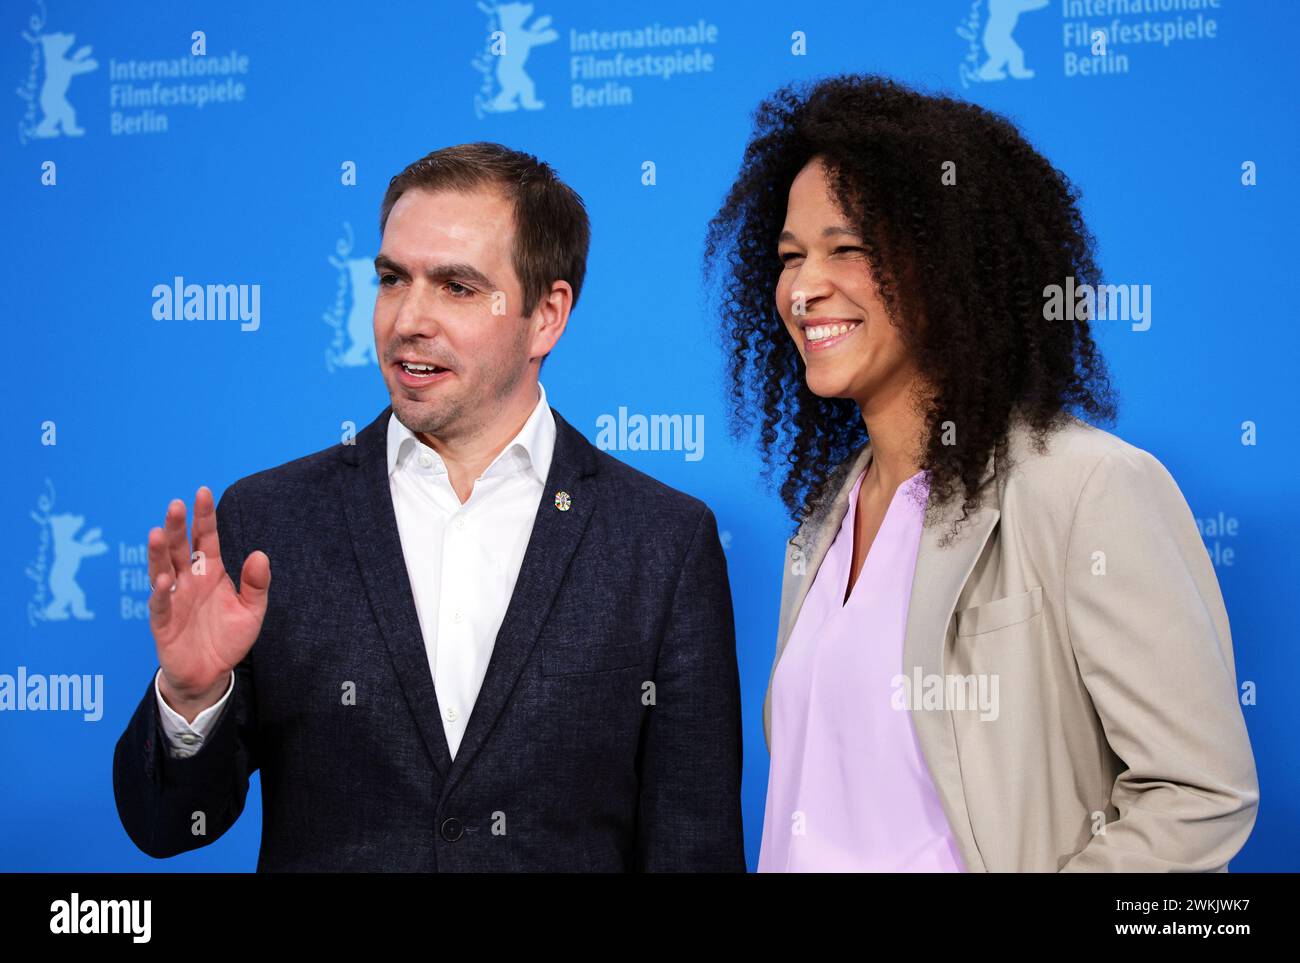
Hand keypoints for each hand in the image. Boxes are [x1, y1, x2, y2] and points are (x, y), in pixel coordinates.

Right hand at [149, 486, 269, 719]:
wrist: (211, 674)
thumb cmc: (228, 638)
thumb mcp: (252, 611)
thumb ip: (256, 584)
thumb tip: (260, 554)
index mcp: (210, 572)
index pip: (205, 538)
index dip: (204, 517)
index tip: (202, 491)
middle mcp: (188, 581)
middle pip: (179, 548)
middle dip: (177, 526)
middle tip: (175, 504)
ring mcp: (174, 599)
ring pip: (162, 570)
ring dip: (159, 552)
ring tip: (157, 533)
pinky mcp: (163, 623)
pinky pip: (159, 605)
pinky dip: (160, 592)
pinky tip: (163, 579)